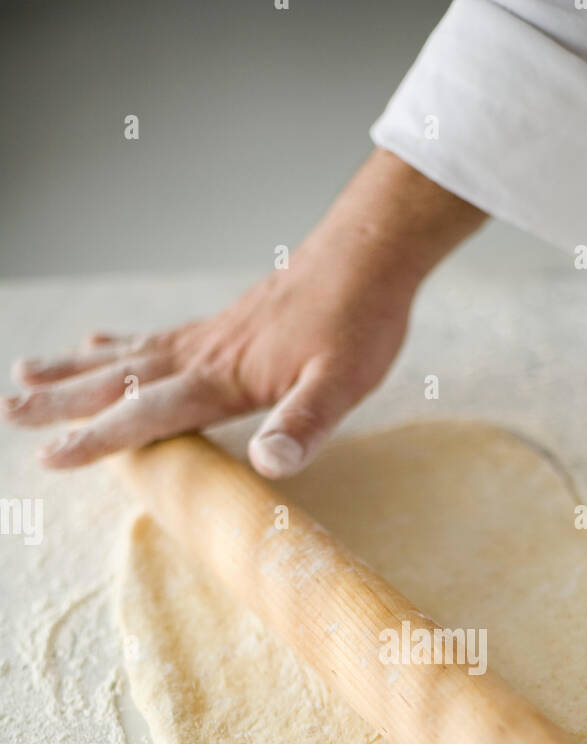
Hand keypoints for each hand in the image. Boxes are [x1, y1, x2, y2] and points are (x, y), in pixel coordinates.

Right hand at [1, 151, 484, 476]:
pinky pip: (153, 340)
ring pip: (126, 356)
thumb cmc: (360, 320)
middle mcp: (203, 354)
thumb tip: (271, 465)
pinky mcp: (222, 327)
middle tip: (8, 410)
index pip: (148, 412)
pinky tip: (100, 346)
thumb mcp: (344, 382)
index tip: (52, 456)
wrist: (370, 253)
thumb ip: (306, 423)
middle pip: (118, 380)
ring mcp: (208, 337)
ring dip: (75, 371)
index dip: (100, 437)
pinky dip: (118, 347)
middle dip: (62, 402)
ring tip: (26, 374)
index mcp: (223, 376)